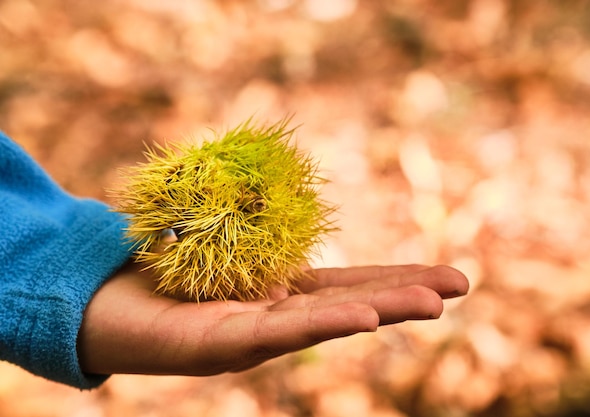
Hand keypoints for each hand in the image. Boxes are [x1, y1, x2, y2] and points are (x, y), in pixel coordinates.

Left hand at [77, 263, 468, 375]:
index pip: (348, 284)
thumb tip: (284, 183)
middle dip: (405, 295)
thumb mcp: (222, 238)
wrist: (103, 301)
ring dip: (381, 310)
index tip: (444, 274)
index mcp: (282, 292)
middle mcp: (277, 317)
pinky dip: (323, 323)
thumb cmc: (162, 266)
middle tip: (461, 286)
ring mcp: (253, 336)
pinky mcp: (221, 346)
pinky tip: (363, 317)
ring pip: (325, 322)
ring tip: (431, 302)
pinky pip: (277, 333)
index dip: (395, 278)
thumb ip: (258, 225)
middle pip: (351, 303)